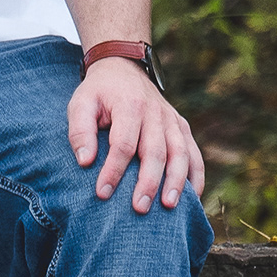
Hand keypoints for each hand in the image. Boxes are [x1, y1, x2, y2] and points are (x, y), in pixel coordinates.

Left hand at [66, 55, 203, 214]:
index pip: (123, 143)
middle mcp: (155, 113)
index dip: (113, 170)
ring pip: (180, 153)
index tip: (102, 193)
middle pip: (154, 152)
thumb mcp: (80, 103)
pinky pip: (193, 153)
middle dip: (148, 182)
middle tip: (139, 208)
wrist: (122, 67)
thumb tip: (85, 162)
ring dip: (176, 181)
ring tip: (169, 207)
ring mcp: (172, 120)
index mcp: (129, 105)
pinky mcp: (181, 127)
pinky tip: (192, 198)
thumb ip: (80, 131)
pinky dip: (196, 176)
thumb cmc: (98, 93)